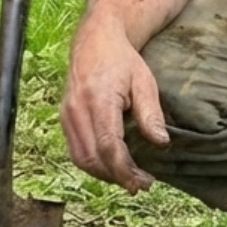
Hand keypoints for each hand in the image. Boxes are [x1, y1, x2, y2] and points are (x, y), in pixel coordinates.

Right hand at [60, 21, 167, 191]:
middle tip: (141, 185)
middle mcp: (77, 109)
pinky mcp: (64, 119)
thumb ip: (151, 113)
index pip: (108, 145)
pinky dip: (93, 164)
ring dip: (104, 174)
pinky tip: (112, 166)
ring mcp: (67, 115)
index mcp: (98, 99)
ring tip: (128, 178)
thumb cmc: (122, 60)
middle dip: (116, 177)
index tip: (143, 182)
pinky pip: (75, 151)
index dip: (125, 170)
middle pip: (92, 158)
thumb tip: (161, 143)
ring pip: (81, 159)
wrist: (95, 41)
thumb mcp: (145, 81)